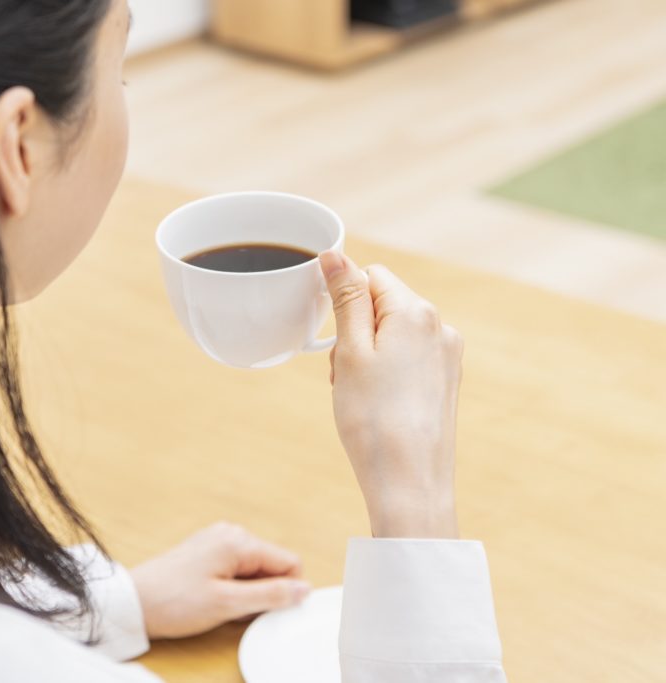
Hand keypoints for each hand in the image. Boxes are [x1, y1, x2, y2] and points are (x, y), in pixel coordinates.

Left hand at [129, 523, 310, 639]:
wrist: (134, 602)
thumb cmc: (173, 601)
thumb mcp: (228, 604)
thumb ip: (270, 595)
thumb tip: (303, 589)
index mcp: (238, 541)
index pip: (290, 563)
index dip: (285, 591)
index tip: (264, 609)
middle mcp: (231, 534)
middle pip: (272, 566)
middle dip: (263, 593)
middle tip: (236, 609)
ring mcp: (218, 542)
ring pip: (255, 572)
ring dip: (247, 594)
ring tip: (219, 605)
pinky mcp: (208, 553)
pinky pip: (237, 572)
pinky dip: (233, 590)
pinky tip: (212, 599)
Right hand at [319, 252, 462, 538]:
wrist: (410, 483)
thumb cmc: (374, 419)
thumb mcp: (350, 352)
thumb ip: (346, 298)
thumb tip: (335, 255)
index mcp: (416, 312)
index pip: (371, 277)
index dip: (344, 302)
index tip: (334, 341)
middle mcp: (440, 328)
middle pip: (383, 306)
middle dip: (355, 332)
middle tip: (343, 375)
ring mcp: (447, 357)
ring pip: (393, 336)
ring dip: (367, 355)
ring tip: (358, 395)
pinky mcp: (446, 384)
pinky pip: (408, 361)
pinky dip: (386, 374)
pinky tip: (377, 406)